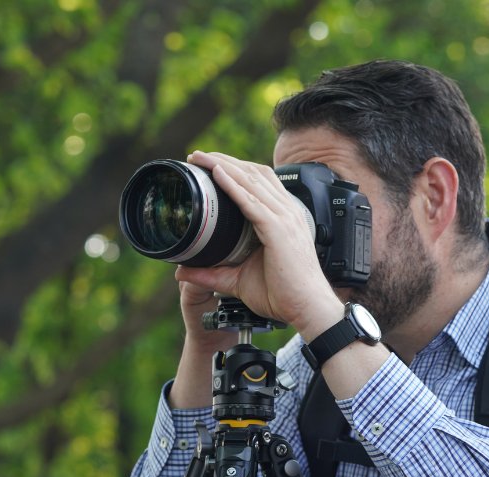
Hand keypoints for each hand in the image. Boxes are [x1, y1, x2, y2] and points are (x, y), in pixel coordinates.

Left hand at [174, 151, 343, 337]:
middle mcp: (287, 213)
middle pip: (254, 174)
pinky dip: (232, 185)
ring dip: (224, 165)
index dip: (235, 169)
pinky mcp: (278, 230)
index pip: (260, 182)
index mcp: (284, 219)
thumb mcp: (239, 280)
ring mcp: (285, 219)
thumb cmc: (283, 295)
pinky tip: (216, 175)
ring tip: (200, 157)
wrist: (307, 309)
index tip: (209, 165)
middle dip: (224, 160)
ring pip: (251, 181)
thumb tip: (181, 272)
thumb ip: (211, 273)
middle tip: (197, 155)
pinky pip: (251, 201)